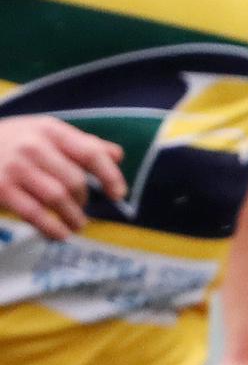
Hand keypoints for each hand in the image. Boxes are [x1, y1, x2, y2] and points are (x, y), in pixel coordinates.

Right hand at [0, 116, 126, 238]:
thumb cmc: (13, 141)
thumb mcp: (44, 133)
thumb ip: (81, 144)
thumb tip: (117, 155)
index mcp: (50, 130)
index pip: (90, 152)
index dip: (110, 175)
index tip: (119, 194)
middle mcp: (33, 146)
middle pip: (74, 180)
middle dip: (83, 199)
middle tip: (83, 208)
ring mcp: (15, 168)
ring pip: (57, 198)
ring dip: (73, 216)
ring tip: (77, 224)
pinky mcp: (0, 189)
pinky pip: (34, 214)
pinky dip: (53, 228)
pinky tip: (61, 235)